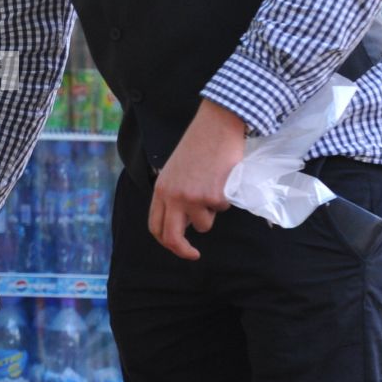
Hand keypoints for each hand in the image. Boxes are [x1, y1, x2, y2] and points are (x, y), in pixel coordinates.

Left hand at [150, 100, 246, 259]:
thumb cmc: (198, 145)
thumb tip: (182, 221)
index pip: (155, 226)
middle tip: (193, 255)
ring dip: (211, 212)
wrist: (216, 126)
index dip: (165, 241)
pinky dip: (226, 198)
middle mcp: (173, 197)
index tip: (177, 247)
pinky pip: (222, 208)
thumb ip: (174, 195)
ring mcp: (193, 198)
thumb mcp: (175, 171)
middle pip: (171, 237)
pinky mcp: (214, 196)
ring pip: (204, 223)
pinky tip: (224, 177)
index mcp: (160, 190)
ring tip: (213, 185)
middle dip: (182, 251)